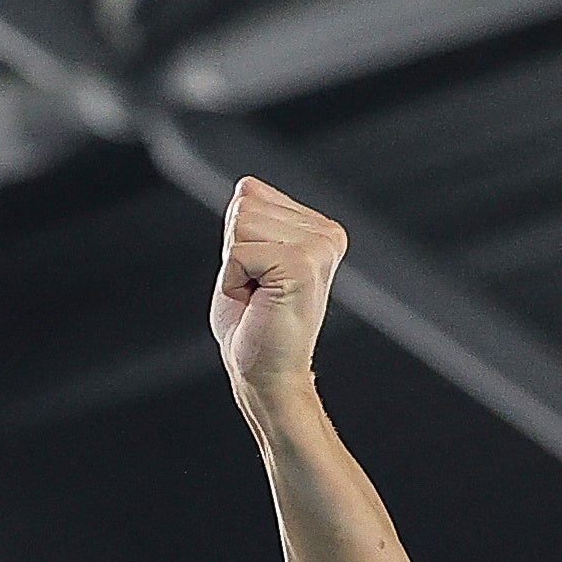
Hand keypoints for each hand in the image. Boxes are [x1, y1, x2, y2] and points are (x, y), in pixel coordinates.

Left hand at [209, 175, 342, 405]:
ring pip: (241, 224)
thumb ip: (250, 217)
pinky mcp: (304, 264)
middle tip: (256, 291)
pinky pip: (240, 251)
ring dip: (235, 267)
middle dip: (235, 253)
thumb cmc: (254, 326)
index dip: (236, 241)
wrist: (267, 375)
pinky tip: (260, 302)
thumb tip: (247, 185)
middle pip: (244, 205)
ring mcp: (319, 247)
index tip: (257, 277)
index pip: (250, 194)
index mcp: (318, 228)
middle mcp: (326, 233)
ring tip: (259, 296)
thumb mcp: (247, 257)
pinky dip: (235, 280)